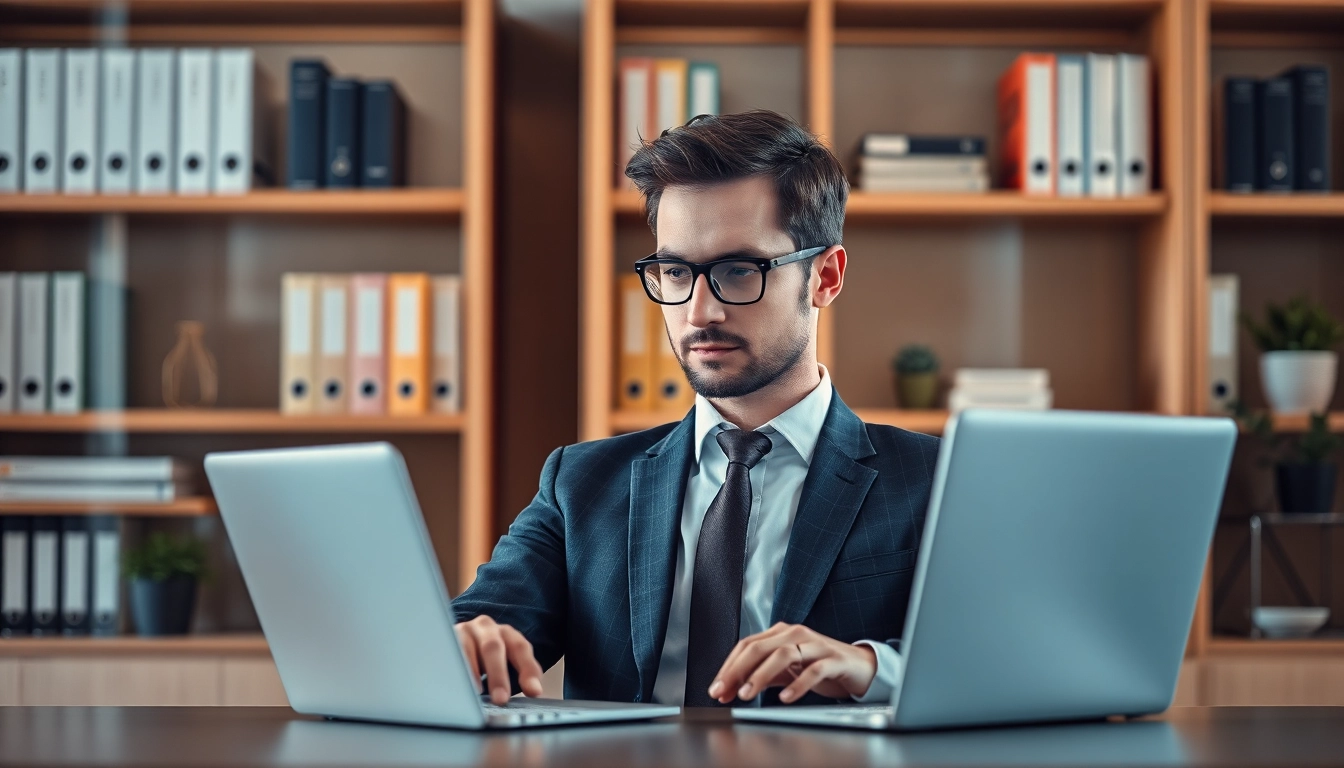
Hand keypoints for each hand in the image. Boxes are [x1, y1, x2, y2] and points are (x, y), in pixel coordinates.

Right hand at [454, 615, 544, 704]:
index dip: (528, 669)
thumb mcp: (506, 661)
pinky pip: (450, 653)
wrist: (457, 641)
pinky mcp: (446, 638)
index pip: (520, 648)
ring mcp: (465, 630)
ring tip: (477, 692)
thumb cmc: (486, 657)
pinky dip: (454, 669)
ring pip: (469, 649)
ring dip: (473, 672)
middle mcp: (487, 627)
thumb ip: (521, 674)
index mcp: (507, 633)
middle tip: (501, 699)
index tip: (533, 692)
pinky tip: (456, 683)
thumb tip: (533, 693)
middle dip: (498, 675)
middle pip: (494, 648)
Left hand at [708, 622, 876, 703]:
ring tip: (746, 694)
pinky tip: (785, 698)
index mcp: (781, 633)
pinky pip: (813, 670)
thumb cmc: (821, 665)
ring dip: (760, 675)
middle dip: (737, 670)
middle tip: (724, 691)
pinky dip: (797, 684)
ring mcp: (815, 644)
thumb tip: (733, 688)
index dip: (729, 666)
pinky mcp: (833, 659)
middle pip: (759, 647)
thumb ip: (763, 676)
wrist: (861, 666)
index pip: (747, 645)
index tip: (716, 687)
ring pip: (782, 654)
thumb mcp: (787, 671)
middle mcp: (795, 633)